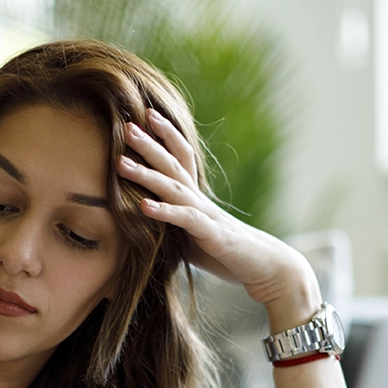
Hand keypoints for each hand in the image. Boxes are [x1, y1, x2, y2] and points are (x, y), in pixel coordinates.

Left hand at [118, 108, 320, 331]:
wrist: (266, 268)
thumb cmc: (229, 255)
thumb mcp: (194, 240)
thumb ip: (175, 229)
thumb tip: (150, 229)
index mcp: (197, 199)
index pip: (180, 159)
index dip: (164, 138)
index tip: (142, 119)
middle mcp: (201, 200)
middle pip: (173, 165)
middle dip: (149, 145)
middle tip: (126, 126)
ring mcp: (207, 215)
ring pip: (174, 187)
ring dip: (146, 174)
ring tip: (120, 162)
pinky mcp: (212, 235)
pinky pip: (185, 220)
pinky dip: (164, 212)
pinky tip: (143, 206)